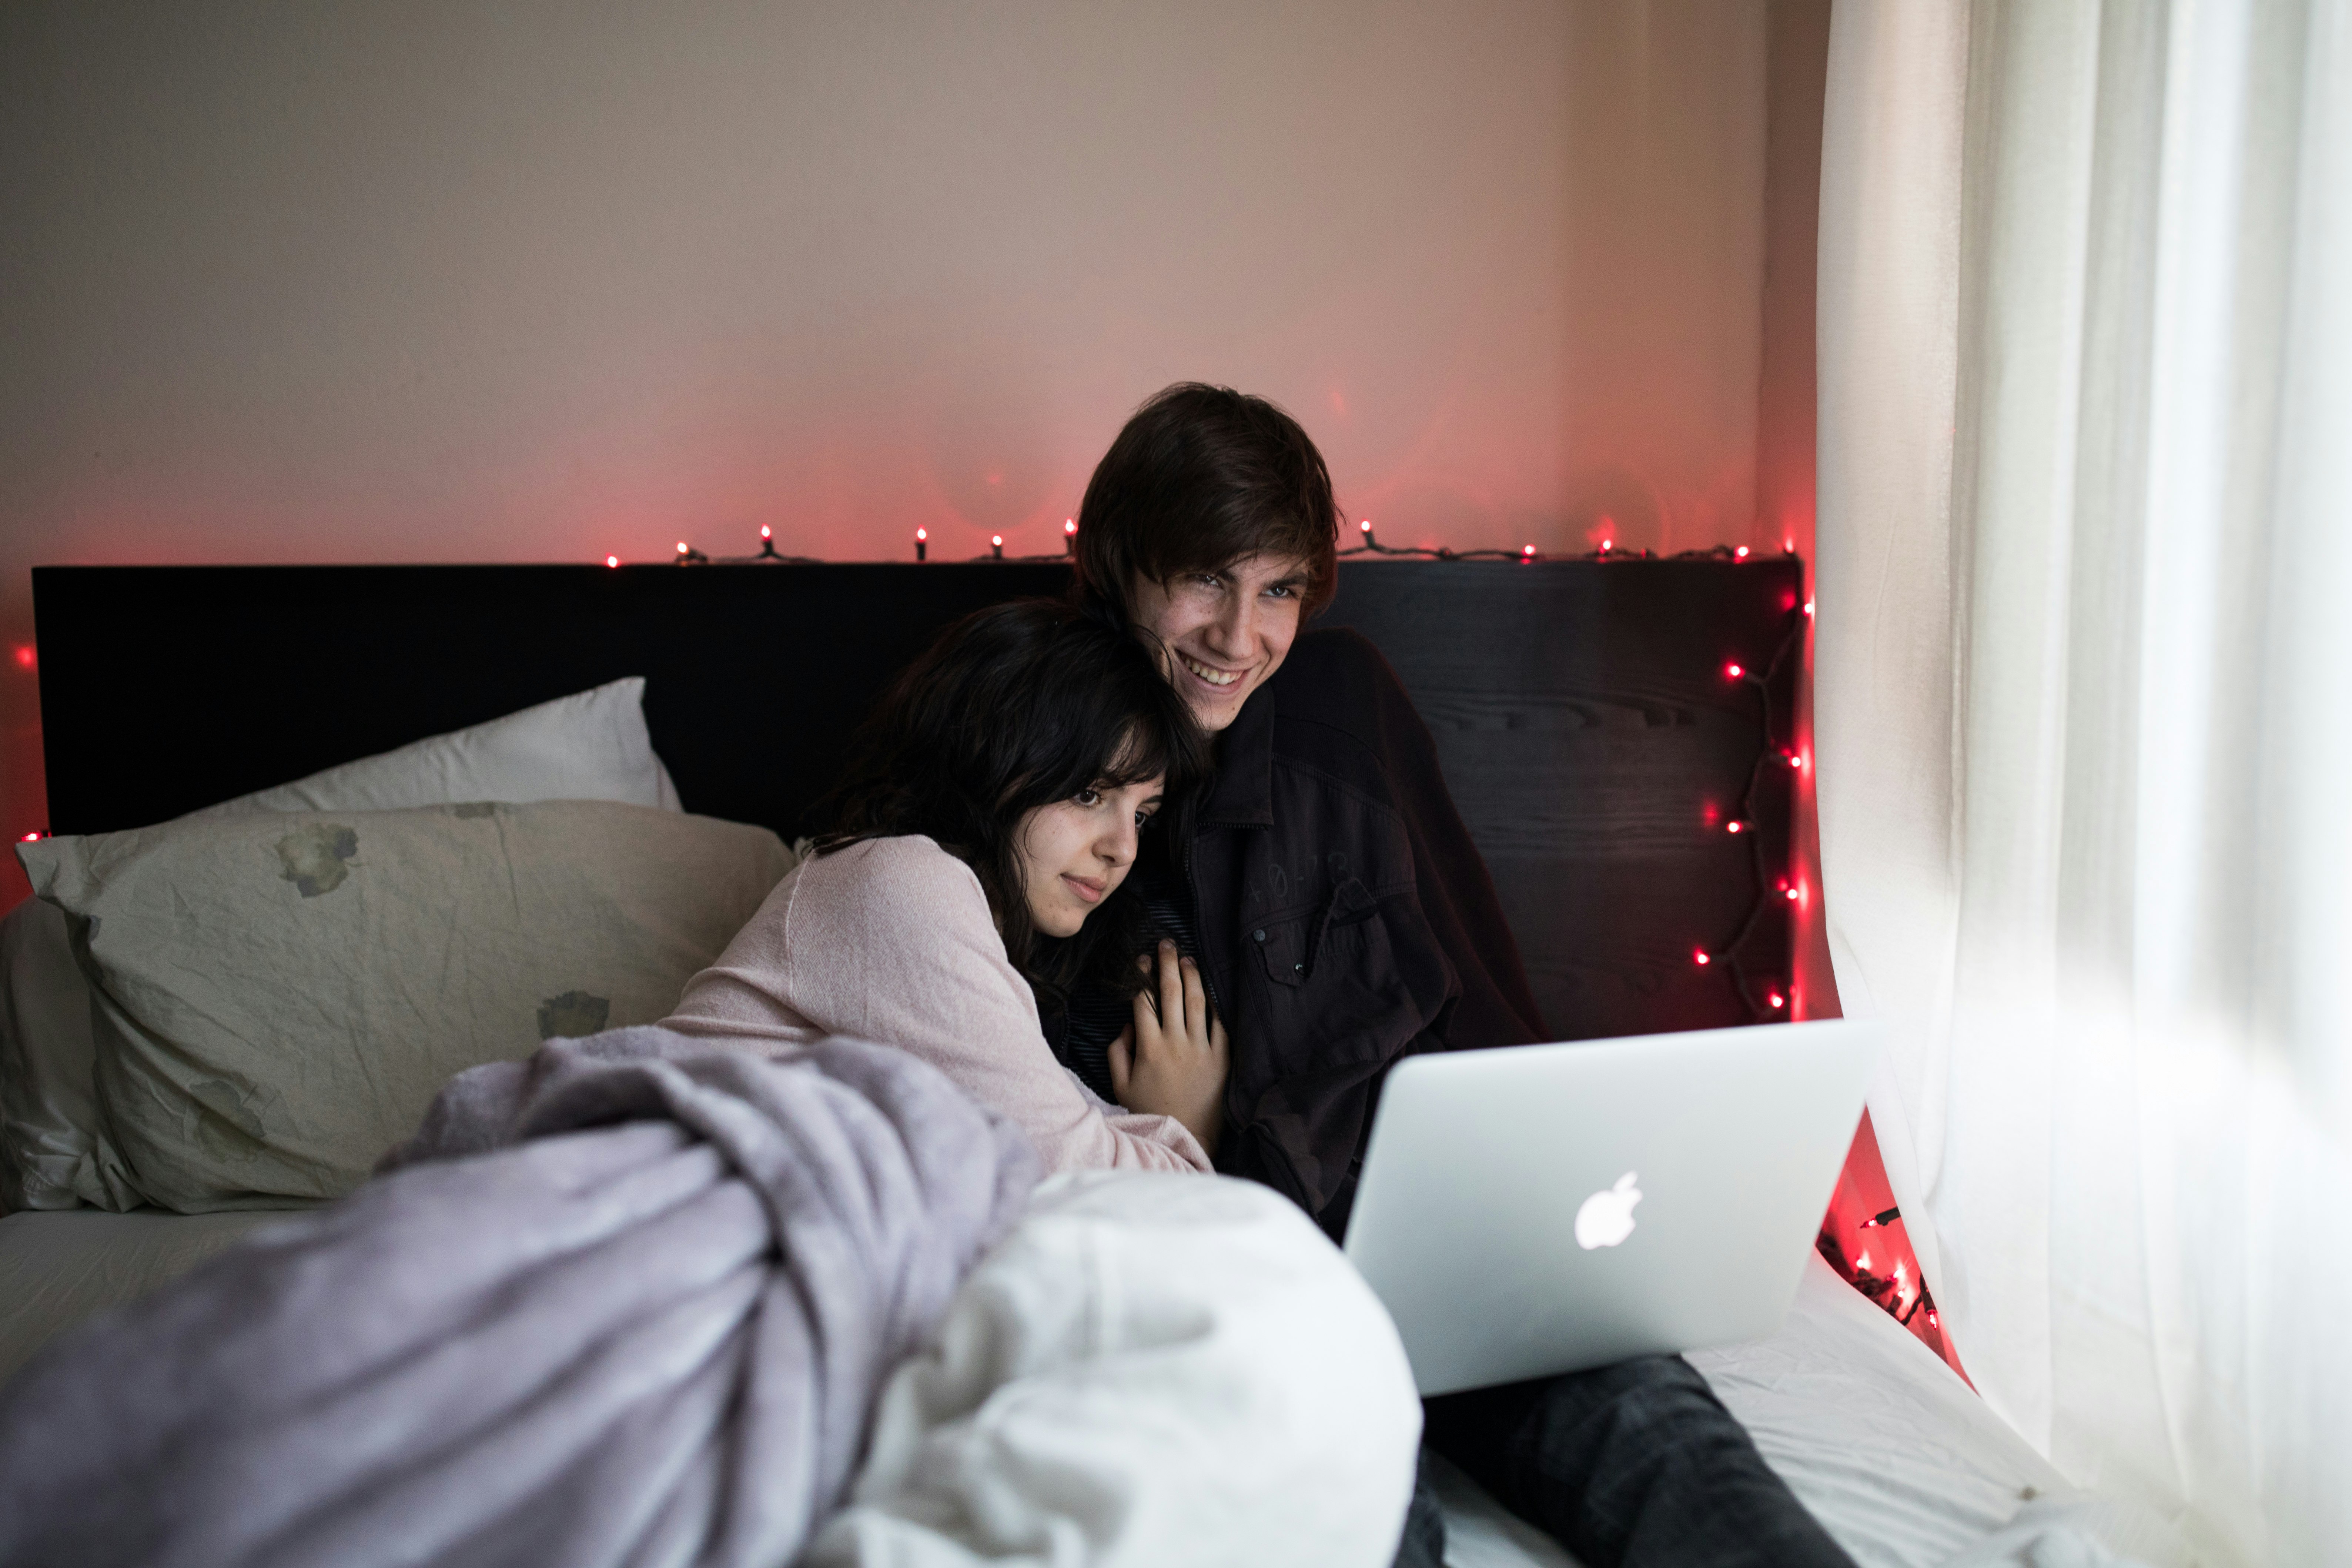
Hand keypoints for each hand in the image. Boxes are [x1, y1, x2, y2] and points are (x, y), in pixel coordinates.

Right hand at [1110, 940, 1227, 1156]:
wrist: (1187, 1138)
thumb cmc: (1151, 1112)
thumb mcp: (1120, 1086)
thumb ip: (1117, 1053)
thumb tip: (1126, 1026)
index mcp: (1149, 1048)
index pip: (1143, 1001)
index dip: (1141, 977)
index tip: (1141, 960)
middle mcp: (1175, 1043)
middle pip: (1171, 992)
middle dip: (1167, 963)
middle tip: (1166, 943)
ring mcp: (1201, 1050)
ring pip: (1198, 1002)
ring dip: (1192, 976)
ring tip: (1187, 958)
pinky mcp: (1222, 1058)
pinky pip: (1220, 1024)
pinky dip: (1215, 1004)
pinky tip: (1210, 989)